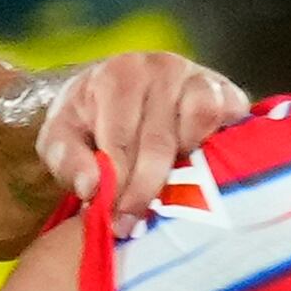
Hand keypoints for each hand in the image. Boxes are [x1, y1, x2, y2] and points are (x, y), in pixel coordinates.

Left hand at [34, 51, 250, 209]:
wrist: (126, 91)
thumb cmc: (91, 119)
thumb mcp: (62, 136)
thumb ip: (66, 160)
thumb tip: (93, 186)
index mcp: (116, 75)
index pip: (120, 140)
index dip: (118, 186)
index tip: (115, 221)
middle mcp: (159, 67)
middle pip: (158, 143)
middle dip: (145, 190)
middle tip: (136, 223)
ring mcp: (197, 77)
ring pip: (197, 127)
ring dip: (185, 166)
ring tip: (167, 189)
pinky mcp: (227, 91)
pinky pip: (227, 121)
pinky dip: (215, 147)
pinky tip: (197, 168)